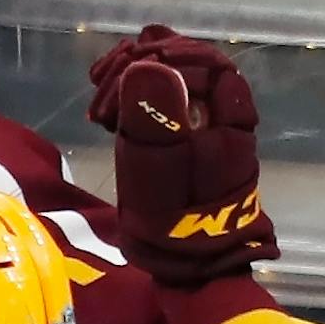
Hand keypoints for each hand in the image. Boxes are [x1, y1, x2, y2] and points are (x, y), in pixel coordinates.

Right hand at [86, 26, 275, 285]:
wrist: (189, 267)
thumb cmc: (175, 226)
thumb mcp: (160, 176)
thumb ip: (156, 121)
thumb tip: (149, 64)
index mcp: (227, 122)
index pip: (205, 63)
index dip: (164, 56)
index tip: (125, 69)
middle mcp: (220, 118)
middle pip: (187, 65)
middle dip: (140, 64)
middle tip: (101, 82)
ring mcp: (201, 129)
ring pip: (173, 80)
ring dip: (131, 76)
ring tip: (97, 93)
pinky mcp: (181, 141)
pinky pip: (161, 101)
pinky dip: (131, 94)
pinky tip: (106, 107)